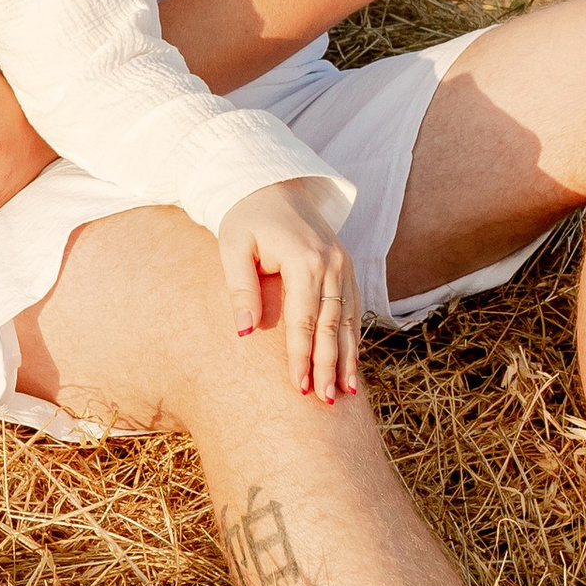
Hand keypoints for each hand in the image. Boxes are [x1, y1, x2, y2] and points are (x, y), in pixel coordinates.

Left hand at [217, 178, 359, 404]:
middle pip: (330, 324)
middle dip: (328, 365)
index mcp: (304, 259)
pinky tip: (352, 363)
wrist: (273, 185)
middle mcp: (331, 263)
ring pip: (347, 319)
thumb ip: (240, 288)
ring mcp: (343, 264)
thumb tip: (245, 331)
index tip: (298, 387)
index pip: (303, 319)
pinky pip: (352, 308)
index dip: (301, 355)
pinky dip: (353, 337)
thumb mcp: (232, 246)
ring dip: (347, 357)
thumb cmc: (246, 218)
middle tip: (325, 400)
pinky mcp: (345, 267)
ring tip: (344, 392)